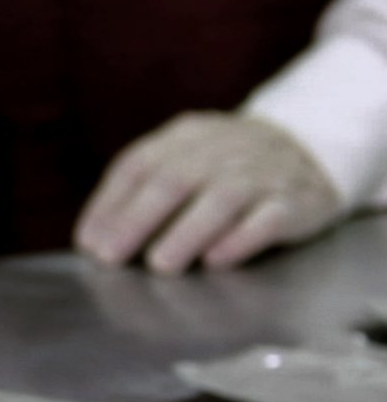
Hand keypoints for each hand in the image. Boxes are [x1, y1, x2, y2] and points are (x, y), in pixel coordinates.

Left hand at [74, 113, 343, 274]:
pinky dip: (240, 238)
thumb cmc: (227, 169)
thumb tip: (95, 240)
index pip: (140, 164)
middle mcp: (224, 148)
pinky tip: (216, 260)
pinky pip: (269, 217)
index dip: (109, 203)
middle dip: (136, 220)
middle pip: (175, 179)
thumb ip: (144, 192)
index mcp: (187, 136)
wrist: (312, 151)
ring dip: (185, 233)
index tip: (88, 242)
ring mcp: (263, 172)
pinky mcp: (297, 200)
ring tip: (159, 265)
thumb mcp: (187, 163)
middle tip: (110, 257)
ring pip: (222, 198)